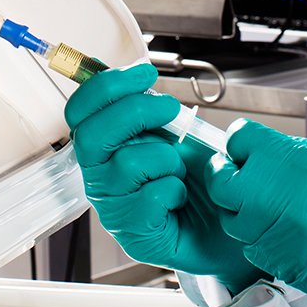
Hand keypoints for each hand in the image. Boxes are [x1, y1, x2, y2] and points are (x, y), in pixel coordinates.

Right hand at [65, 63, 265, 292]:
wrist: (226, 227)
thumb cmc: (198, 180)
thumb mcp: (175, 134)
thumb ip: (152, 111)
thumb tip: (140, 75)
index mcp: (103, 149)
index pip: (80, 111)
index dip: (106, 86)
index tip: (143, 73)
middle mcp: (100, 177)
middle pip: (92, 134)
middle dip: (135, 112)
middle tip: (170, 109)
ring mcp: (113, 208)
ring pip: (128, 162)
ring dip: (166, 157)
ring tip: (179, 170)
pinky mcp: (133, 233)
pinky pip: (152, 195)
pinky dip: (176, 188)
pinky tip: (179, 196)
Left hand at [205, 120, 306, 306]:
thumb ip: (301, 158)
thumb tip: (272, 160)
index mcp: (299, 165)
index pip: (239, 140)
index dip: (242, 143)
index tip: (248, 148)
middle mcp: (284, 203)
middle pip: (224, 186)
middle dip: (232, 178)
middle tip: (249, 178)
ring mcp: (286, 241)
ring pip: (237, 225)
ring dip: (248, 214)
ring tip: (276, 210)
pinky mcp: (294, 272)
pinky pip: (259, 255)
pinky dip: (266, 243)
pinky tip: (292, 236)